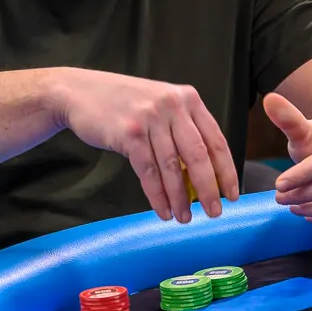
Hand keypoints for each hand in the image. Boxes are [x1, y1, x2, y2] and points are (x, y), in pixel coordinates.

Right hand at [56, 68, 238, 222]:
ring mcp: (150, 117)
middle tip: (215, 212)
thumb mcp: (160, 106)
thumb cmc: (123, 104)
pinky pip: (148, 172)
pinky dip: (157, 196)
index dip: (227, 171)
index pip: (216, 140)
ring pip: (172, 167)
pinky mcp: (129, 132)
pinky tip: (163, 211)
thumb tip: (203, 177)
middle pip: (198, 155)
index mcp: (187, 98)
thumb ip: (181, 131)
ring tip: (184, 218)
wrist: (79, 92)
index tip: (232, 194)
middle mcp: (172, 105)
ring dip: (180, 198)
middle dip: (209, 189)